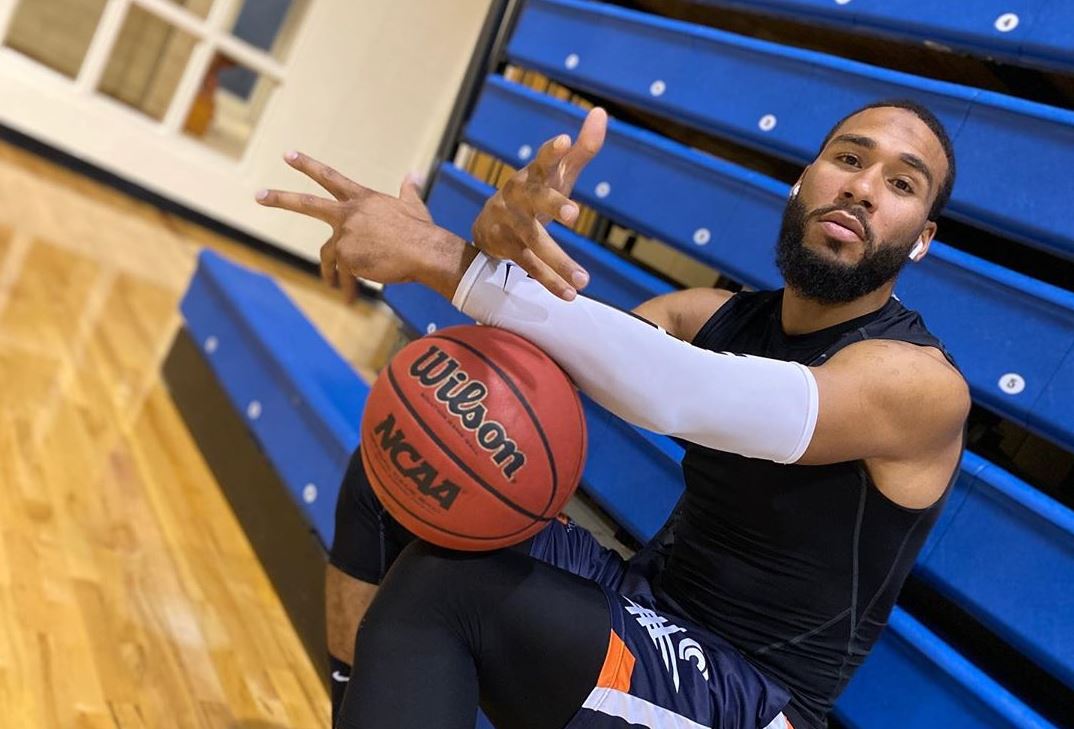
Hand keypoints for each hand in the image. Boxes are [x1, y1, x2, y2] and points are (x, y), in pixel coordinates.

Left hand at [256, 153, 467, 301]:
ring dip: (328, 273)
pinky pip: (344, 274)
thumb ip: (408, 189)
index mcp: (362, 198)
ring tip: (332, 286)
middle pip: (307, 204)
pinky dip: (348, 286)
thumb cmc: (421, 229)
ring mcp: (345, 234)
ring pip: (330, 256)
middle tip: (258, 195)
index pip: (330, 177)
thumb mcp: (412, 204)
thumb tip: (415, 174)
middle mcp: (348, 213)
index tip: (288, 154)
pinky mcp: (346, 256)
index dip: (307, 165)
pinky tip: (353, 296)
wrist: (424, 251)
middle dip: (280, 199)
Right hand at [472, 107, 606, 299]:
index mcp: (533, 175)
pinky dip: (551, 281)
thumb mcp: (557, 173)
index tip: (564, 141)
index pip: (543, 159)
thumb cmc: (534, 193)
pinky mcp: (509, 250)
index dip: (552, 151)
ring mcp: (512, 225)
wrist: (488, 226)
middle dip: (554, 205)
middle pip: (537, 199)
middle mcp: (519, 197)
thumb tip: (600, 112)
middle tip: (574, 214)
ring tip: (584, 279)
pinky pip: (531, 267)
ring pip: (535, 242)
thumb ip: (581, 149)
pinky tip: (571, 294)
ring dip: (558, 261)